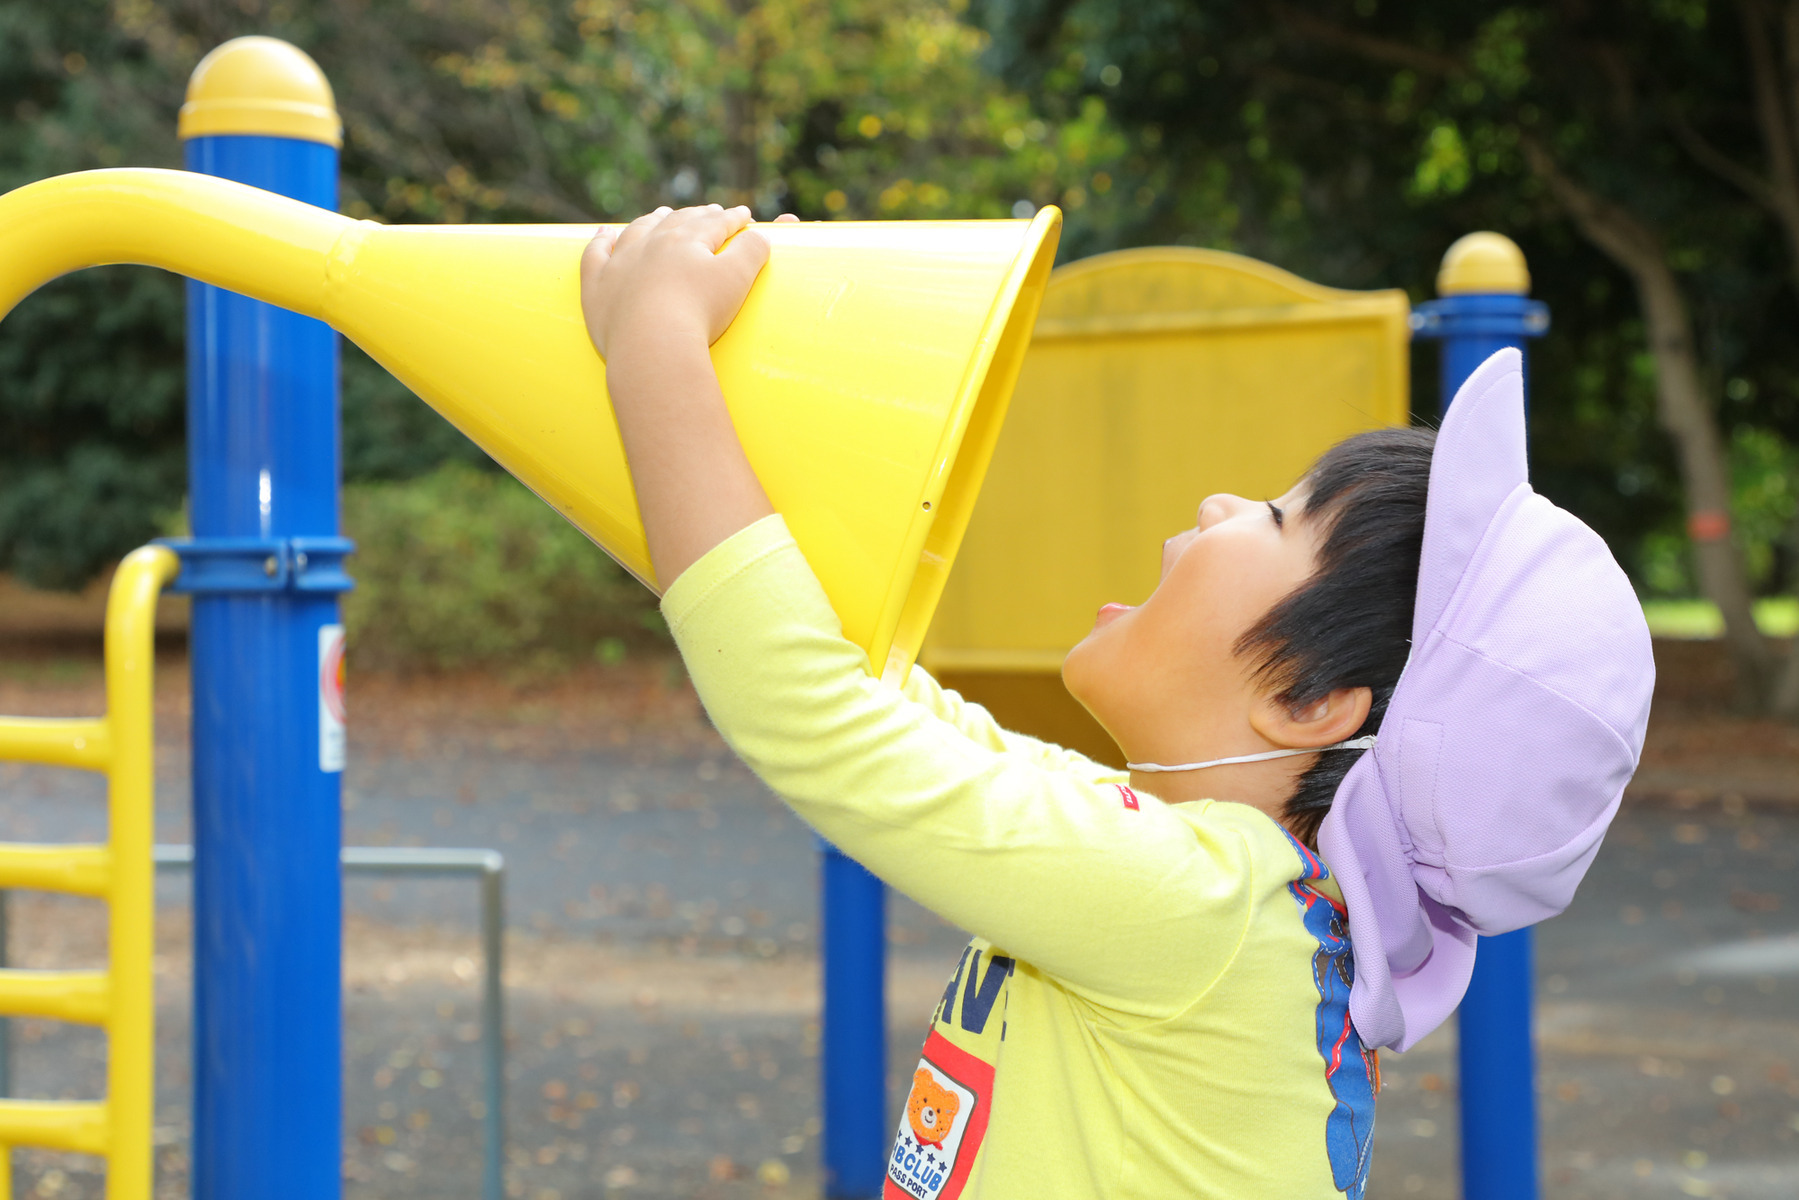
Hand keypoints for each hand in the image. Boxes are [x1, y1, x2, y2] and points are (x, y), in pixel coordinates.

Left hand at [580, 205, 791, 361]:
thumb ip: (752, 251)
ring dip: (652, 220)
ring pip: (637, 231)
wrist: (651, 346)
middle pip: (677, 222)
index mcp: (687, 240)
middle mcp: (651, 243)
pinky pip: (595, 255)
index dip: (733, 218)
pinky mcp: (597, 287)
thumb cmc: (699, 313)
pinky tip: (604, 234)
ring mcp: (620, 263)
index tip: (744, 214)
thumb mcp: (737, 279)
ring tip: (662, 214)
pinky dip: (600, 242)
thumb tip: (759, 234)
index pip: (714, 223)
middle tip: (709, 211)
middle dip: (696, 215)